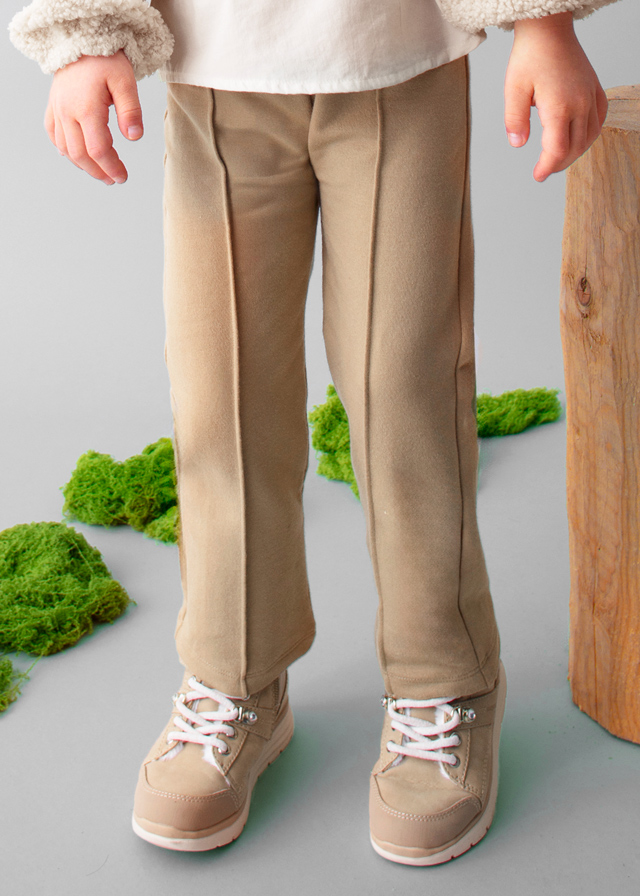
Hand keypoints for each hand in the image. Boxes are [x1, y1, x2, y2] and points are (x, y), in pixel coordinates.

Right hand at [44, 50, 142, 184]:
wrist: (81, 40)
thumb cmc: (105, 59)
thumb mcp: (125, 81)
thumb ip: (131, 110)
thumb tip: (135, 137)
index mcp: (86, 108)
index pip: (99, 149)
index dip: (112, 167)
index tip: (123, 177)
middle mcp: (67, 112)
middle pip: (80, 155)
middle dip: (98, 171)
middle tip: (114, 179)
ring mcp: (57, 110)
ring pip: (66, 149)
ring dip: (83, 165)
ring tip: (101, 171)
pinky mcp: (53, 107)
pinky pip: (54, 135)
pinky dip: (65, 150)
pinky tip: (77, 157)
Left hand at [504, 13, 607, 181]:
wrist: (549, 30)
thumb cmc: (530, 56)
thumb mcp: (513, 89)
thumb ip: (514, 120)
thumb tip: (517, 144)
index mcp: (559, 106)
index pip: (557, 150)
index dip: (547, 167)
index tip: (538, 176)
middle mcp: (580, 103)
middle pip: (575, 148)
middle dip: (559, 163)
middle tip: (544, 170)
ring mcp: (590, 96)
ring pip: (590, 136)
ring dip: (575, 152)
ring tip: (558, 158)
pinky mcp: (595, 89)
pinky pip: (598, 120)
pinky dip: (589, 134)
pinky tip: (577, 138)